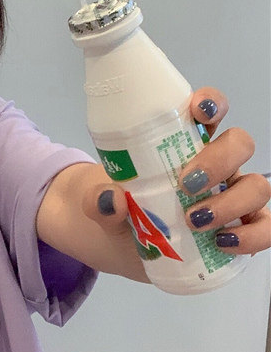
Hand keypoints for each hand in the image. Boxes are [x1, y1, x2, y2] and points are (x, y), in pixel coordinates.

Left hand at [85, 87, 270, 261]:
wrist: (121, 247)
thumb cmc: (117, 210)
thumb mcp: (96, 203)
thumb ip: (97, 200)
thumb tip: (112, 200)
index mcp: (181, 145)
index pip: (207, 112)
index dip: (210, 104)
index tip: (197, 112)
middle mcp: (214, 166)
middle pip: (239, 144)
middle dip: (220, 160)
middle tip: (186, 185)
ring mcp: (229, 197)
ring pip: (256, 186)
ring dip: (231, 203)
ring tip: (194, 221)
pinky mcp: (237, 229)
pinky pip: (264, 228)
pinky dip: (252, 235)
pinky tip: (222, 242)